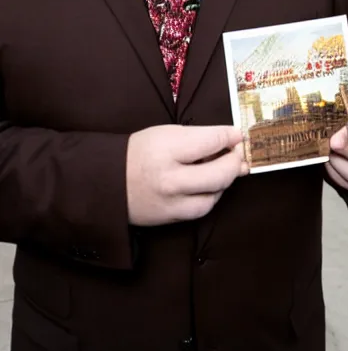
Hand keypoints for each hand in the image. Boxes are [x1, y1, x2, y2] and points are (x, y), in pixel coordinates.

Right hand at [126, 125, 246, 225]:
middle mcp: (169, 178)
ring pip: (214, 195)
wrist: (107, 180)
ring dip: (225, 181)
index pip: (211, 141)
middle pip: (219, 174)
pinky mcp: (171, 217)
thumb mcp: (166, 133)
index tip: (236, 135)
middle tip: (237, 154)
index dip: (230, 136)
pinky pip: (201, 209)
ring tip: (222, 169)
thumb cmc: (140, 151)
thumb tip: (233, 141)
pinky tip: (210, 185)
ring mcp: (170, 201)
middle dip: (235, 162)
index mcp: (166, 148)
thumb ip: (200, 137)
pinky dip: (211, 195)